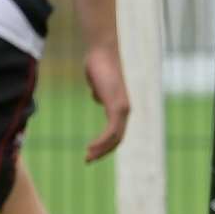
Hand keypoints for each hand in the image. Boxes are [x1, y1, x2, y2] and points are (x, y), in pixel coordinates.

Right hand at [81, 42, 129, 161]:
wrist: (101, 52)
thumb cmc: (98, 65)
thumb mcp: (99, 84)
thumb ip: (100, 93)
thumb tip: (99, 98)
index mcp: (121, 106)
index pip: (117, 132)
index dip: (106, 144)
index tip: (93, 152)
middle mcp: (125, 110)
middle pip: (117, 138)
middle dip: (103, 151)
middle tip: (89, 161)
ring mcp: (122, 108)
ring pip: (115, 137)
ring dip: (102, 150)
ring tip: (89, 157)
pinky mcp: (116, 106)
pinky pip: (111, 130)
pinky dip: (102, 141)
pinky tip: (92, 147)